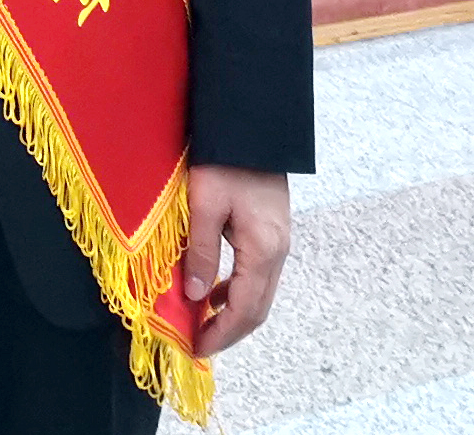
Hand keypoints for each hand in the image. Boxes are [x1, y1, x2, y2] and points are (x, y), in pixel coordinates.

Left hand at [182, 164, 290, 354]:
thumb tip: (196, 297)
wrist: (252, 125)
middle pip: (257, 308)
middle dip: (228, 331)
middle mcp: (277, 251)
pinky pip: (257, 274)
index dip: (221, 334)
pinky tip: (214, 290)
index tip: (196, 348)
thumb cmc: (225, 160)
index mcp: (262, 249)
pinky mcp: (271, 231)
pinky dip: (237, 290)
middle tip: (198, 343)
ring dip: (233, 312)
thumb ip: (202, 252)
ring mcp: (278, 241)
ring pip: (259, 292)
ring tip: (201, 321)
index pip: (245, 309)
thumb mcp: (205, 205)